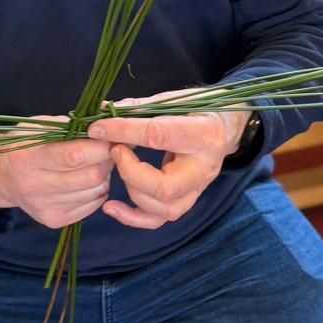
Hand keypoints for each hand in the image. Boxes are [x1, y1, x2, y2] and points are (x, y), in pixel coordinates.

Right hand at [0, 120, 114, 228]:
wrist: (2, 177)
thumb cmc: (26, 145)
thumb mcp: (39, 127)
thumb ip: (71, 125)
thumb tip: (107, 123)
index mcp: (27, 157)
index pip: (74, 156)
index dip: (99, 146)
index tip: (109, 136)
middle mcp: (33, 186)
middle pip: (91, 176)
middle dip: (107, 160)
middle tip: (107, 149)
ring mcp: (44, 206)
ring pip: (96, 191)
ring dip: (104, 175)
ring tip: (93, 163)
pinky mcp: (54, 219)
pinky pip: (94, 204)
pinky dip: (97, 189)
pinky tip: (85, 179)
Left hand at [85, 94, 248, 229]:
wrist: (224, 129)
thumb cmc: (197, 111)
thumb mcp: (174, 101)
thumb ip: (139, 108)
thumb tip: (102, 109)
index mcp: (203, 134)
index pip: (159, 135)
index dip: (124, 131)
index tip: (97, 128)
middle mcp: (204, 168)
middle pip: (164, 187)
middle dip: (130, 171)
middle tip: (115, 150)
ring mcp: (197, 189)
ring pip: (162, 208)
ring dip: (131, 190)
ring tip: (121, 166)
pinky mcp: (187, 201)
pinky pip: (159, 220)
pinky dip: (132, 217)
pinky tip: (111, 207)